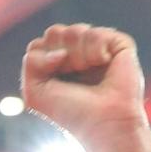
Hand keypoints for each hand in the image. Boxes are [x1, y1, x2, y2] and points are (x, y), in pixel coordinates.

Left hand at [21, 24, 148, 144]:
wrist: (100, 121)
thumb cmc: (67, 110)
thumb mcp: (34, 91)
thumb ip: (31, 62)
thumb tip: (60, 49)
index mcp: (55, 64)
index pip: (39, 44)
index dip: (42, 60)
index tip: (52, 80)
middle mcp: (76, 52)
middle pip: (54, 32)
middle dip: (58, 54)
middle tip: (70, 75)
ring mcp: (97, 47)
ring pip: (75, 30)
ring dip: (76, 56)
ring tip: (87, 72)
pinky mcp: (119, 44)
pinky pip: (98, 33)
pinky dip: (95, 52)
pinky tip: (103, 64)